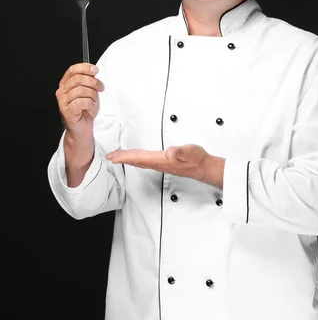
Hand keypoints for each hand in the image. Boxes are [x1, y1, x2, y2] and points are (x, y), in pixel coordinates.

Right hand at [56, 63, 104, 137]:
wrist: (82, 127)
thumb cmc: (85, 109)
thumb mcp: (89, 91)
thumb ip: (89, 81)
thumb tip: (93, 71)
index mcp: (66, 84)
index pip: (72, 70)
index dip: (85, 68)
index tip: (95, 70)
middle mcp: (62, 91)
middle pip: (78, 79)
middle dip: (93, 82)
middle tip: (100, 87)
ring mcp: (63, 101)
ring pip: (81, 90)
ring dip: (93, 95)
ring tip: (94, 101)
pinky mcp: (66, 111)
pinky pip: (81, 102)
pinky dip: (90, 103)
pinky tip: (90, 107)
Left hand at [106, 144, 224, 187]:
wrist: (204, 168)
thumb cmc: (197, 159)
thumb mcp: (189, 151)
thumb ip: (179, 151)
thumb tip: (170, 153)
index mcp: (162, 160)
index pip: (139, 158)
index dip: (125, 157)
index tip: (113, 157)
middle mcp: (159, 164)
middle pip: (136, 161)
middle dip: (122, 159)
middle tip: (109, 157)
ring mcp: (161, 164)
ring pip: (140, 162)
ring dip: (128, 159)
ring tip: (118, 157)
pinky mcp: (164, 163)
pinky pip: (145, 161)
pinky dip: (137, 159)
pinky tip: (136, 158)